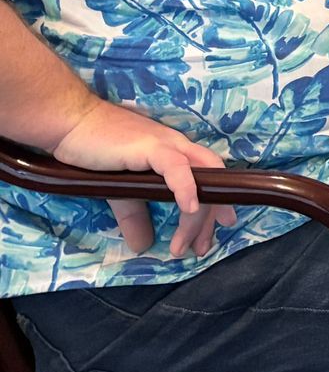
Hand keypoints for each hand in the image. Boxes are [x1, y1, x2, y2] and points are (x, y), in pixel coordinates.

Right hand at [54, 99, 237, 257]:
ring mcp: (168, 144)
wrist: (72, 123)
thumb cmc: (95, 150)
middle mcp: (180, 147)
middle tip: (202, 248)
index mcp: (176, 154)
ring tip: (189, 243)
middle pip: (213, 180)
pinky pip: (177, 166)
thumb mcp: (120, 190)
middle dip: (212, 216)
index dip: (213, 209)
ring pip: (201, 176)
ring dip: (199, 213)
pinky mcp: (151, 146)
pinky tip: (189, 208)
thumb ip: (134, 216)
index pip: (207, 180)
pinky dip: (187, 187)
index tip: (206, 239)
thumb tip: (141, 246)